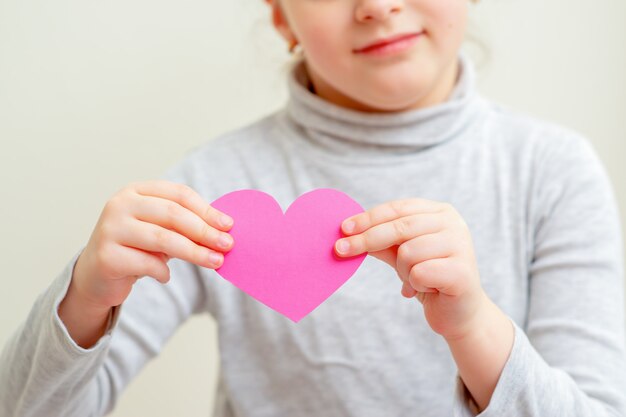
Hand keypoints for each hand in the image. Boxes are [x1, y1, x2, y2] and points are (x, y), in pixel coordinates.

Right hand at [70, 180, 234, 309]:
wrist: (95, 275)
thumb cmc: (135, 248)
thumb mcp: (158, 228)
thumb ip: (183, 224)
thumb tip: (224, 229)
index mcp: (136, 191)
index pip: (178, 194)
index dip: (206, 210)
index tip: (228, 225)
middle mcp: (120, 204)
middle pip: (173, 215)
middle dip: (205, 231)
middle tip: (227, 245)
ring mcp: (110, 228)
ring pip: (163, 239)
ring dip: (195, 252)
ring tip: (215, 262)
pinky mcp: (106, 256)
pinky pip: (147, 263)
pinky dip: (163, 272)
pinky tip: (166, 276)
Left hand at [334, 198, 487, 339]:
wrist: (459, 314)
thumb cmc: (429, 279)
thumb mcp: (401, 255)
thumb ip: (380, 241)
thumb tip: (348, 232)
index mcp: (440, 212)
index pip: (397, 208)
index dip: (368, 218)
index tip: (342, 228)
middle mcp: (454, 223)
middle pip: (399, 227)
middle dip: (366, 239)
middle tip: (340, 250)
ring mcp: (461, 245)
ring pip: (408, 252)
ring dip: (403, 271)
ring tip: (417, 280)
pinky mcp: (462, 271)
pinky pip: (419, 273)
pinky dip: (416, 284)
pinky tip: (430, 289)